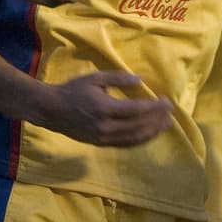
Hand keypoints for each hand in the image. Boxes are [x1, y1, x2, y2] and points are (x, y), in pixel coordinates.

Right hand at [29, 70, 172, 146]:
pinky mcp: (100, 144)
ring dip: (152, 132)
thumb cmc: (73, 90)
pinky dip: (140, 140)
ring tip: (166, 124)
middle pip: (139, 126)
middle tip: (171, 113)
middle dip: (158, 119)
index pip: (137, 110)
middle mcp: (105, 127)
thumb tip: (140, 81)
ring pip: (133, 138)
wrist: (50, 110)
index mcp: (105, 109)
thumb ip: (119, 78)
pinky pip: (124, 144)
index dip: (155, 107)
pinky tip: (150, 134)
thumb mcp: (95, 78)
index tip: (167, 101)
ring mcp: (102, 138)